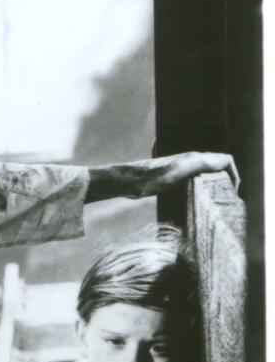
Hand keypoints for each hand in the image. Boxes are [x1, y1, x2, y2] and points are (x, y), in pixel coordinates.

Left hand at [87, 151, 239, 201]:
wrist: (126, 182)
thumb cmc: (150, 177)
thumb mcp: (180, 171)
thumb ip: (203, 164)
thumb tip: (226, 162)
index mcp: (195, 159)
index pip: (225, 161)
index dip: (234, 174)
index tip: (234, 191)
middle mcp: (190, 162)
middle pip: (218, 169)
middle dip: (226, 181)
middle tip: (228, 200)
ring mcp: (180, 171)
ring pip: (206, 176)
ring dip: (214, 187)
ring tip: (217, 203)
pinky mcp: (171, 180)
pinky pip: (193, 184)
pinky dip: (201, 191)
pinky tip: (197, 202)